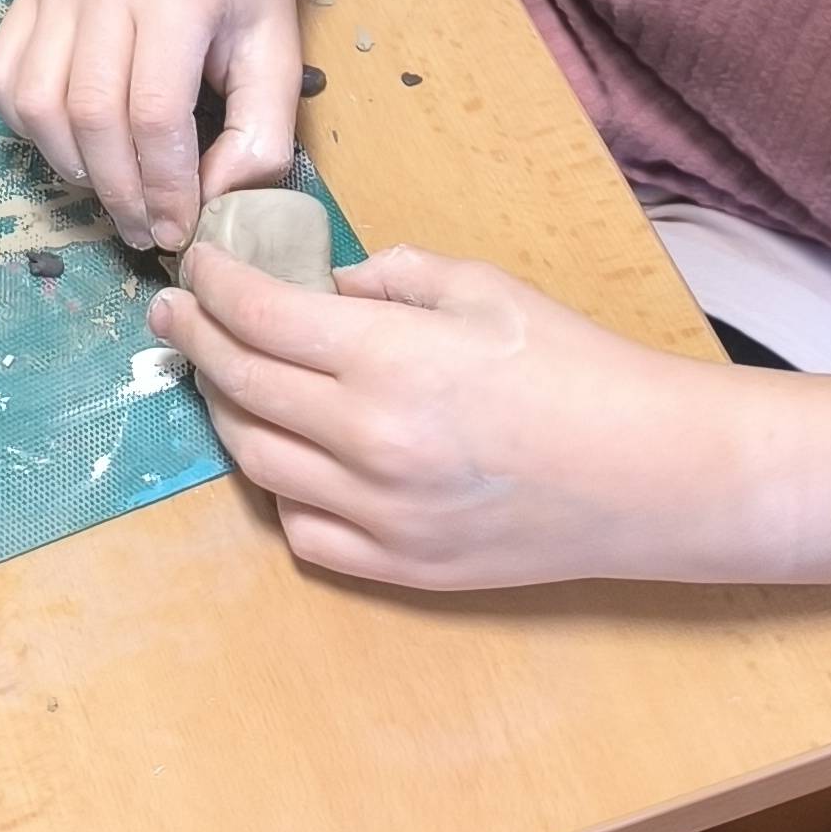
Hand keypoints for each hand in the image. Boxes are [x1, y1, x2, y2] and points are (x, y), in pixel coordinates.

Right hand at [0, 0, 306, 252]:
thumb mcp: (278, 56)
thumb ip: (260, 138)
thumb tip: (210, 205)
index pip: (154, 114)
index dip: (165, 188)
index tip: (181, 228)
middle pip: (90, 114)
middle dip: (119, 191)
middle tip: (146, 228)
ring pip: (36, 103)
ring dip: (72, 166)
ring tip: (114, 188)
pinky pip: (3, 77)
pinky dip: (30, 127)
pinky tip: (75, 141)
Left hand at [151, 239, 743, 588]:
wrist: (652, 476)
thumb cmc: (577, 367)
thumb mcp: (485, 290)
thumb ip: (391, 279)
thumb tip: (326, 288)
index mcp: (389, 361)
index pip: (260, 316)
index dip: (215, 283)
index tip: (197, 263)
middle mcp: (369, 443)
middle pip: (242, 385)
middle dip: (197, 339)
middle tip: (178, 311)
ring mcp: (380, 516)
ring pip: (257, 461)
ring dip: (225, 411)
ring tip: (220, 375)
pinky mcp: (400, 568)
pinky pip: (304, 531)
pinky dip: (280, 489)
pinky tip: (286, 455)